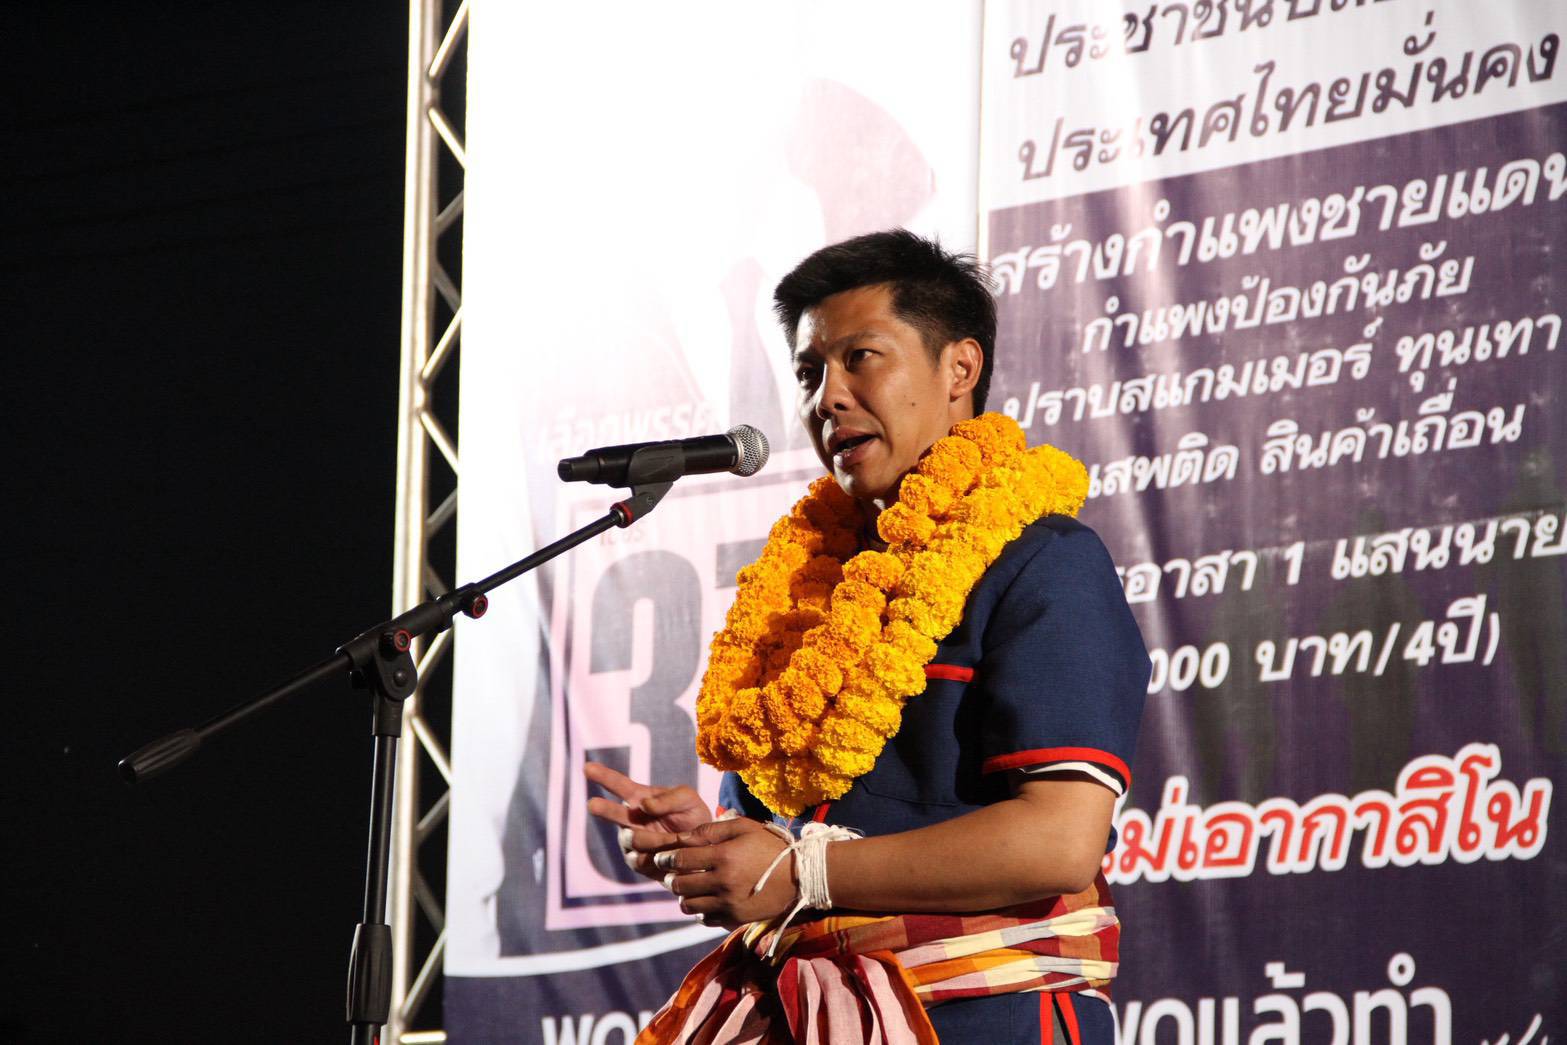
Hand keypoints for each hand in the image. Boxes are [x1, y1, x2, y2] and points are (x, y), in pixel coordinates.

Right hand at [584, 762, 712, 882]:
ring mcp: (632, 843)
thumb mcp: (688, 800)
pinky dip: (660, 855)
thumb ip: (669, 798)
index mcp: (640, 798)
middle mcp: (630, 820)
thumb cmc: (693, 817)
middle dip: (604, 809)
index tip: (587, 767)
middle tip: (592, 804)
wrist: (705, 849)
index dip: (603, 776)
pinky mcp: (639, 864)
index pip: (619, 785)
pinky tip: (671, 854)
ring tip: (676, 839)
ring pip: (633, 840)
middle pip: (613, 813)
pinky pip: (643, 860)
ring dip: (656, 839)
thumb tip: (643, 804)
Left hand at [660, 817, 796, 929]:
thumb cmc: (771, 846)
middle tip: (675, 874)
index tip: (663, 858)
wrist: (801, 876)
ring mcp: (728, 903)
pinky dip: (700, 912)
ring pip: (688, 905)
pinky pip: (704, 919)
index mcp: (723, 856)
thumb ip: (713, 829)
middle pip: (679, 885)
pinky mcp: (734, 918)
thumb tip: (684, 836)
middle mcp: (722, 882)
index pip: (680, 859)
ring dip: (684, 896)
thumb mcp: (744, 827)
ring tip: (690, 888)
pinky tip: (706, 901)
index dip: (666, 859)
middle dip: (672, 878)